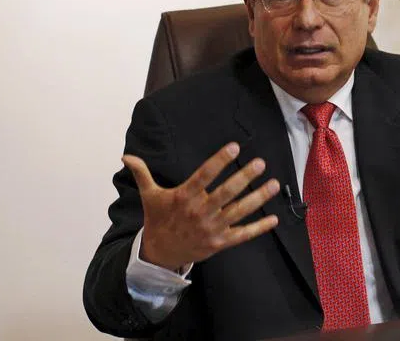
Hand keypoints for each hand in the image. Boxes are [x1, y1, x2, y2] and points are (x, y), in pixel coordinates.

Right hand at [123, 142, 279, 271]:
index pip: (205, 175)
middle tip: (260, 163)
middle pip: (226, 192)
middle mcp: (200, 212)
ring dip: (258, 198)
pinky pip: (242, 235)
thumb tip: (125, 155)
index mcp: (184, 197)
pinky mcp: (219, 242)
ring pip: (239, 211)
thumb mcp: (149, 196)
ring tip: (274, 184)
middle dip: (244, 177)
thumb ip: (142, 173)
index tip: (234, 146)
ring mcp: (212, 228)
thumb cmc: (157, 220)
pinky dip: (259, 228)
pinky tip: (274, 219)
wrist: (158, 254)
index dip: (220, 160)